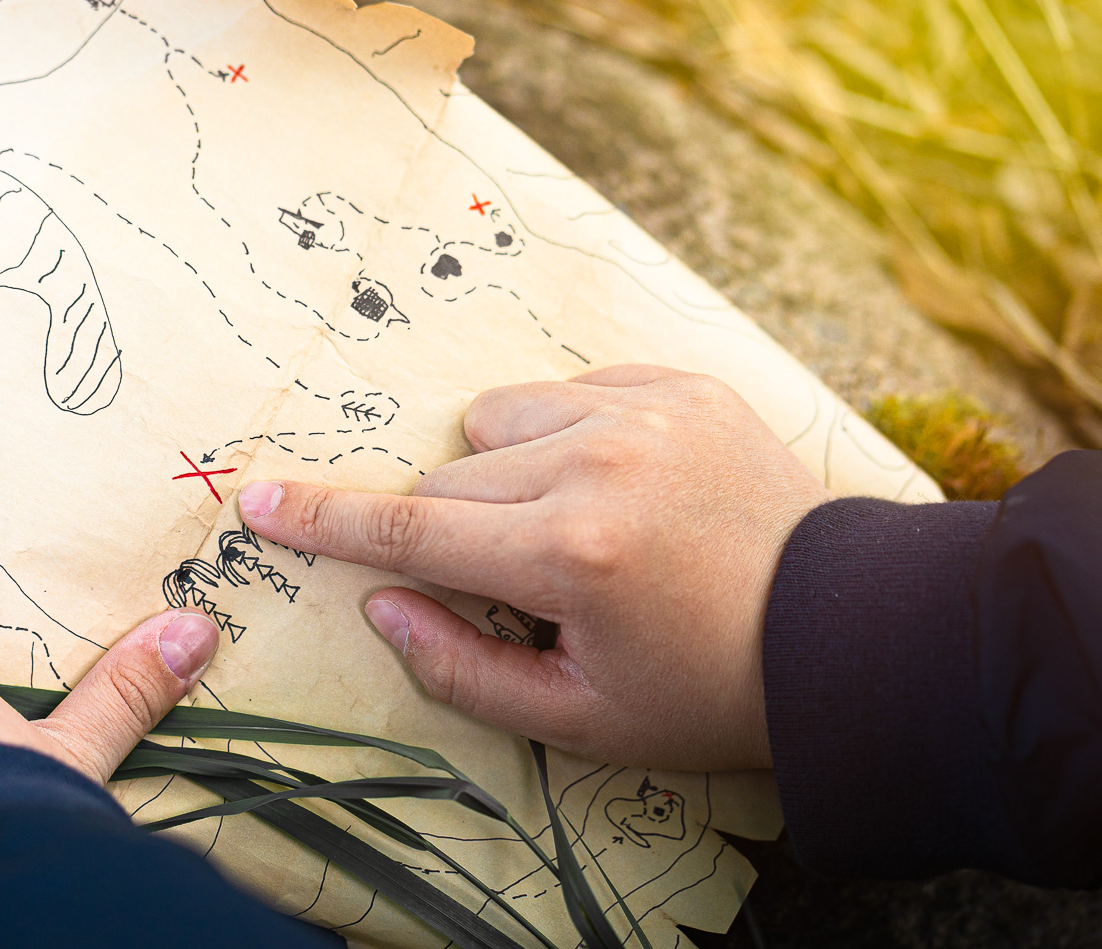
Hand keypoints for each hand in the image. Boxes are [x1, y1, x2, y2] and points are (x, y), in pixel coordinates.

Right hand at [237, 365, 825, 771]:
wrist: (844, 633)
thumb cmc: (706, 689)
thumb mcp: (579, 717)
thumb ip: (460, 667)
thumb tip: (381, 605)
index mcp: (570, 553)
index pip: (410, 528)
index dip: (325, 520)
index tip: (257, 498)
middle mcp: (599, 463)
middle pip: (451, 475)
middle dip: (458, 527)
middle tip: (525, 580)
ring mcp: (644, 411)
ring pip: (500, 417)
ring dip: (506, 468)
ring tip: (574, 522)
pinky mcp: (681, 383)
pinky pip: (571, 387)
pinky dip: (568, 433)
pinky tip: (623, 485)